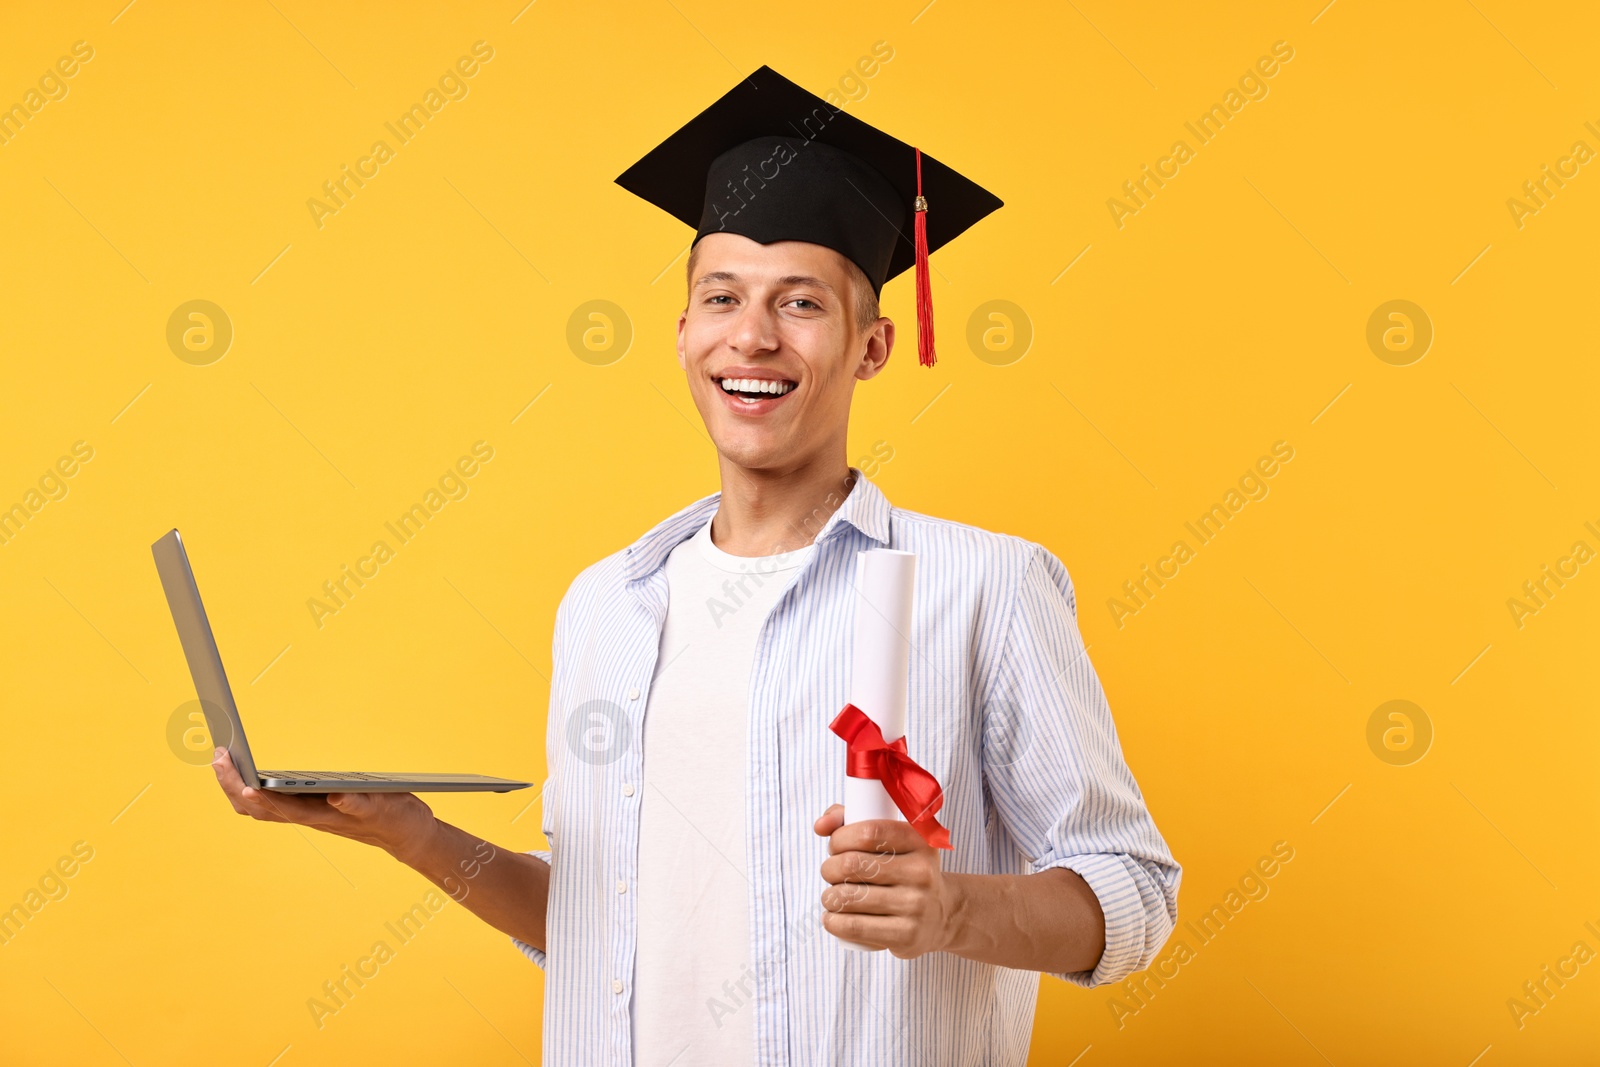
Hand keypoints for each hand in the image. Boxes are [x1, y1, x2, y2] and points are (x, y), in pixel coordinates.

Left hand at [211, 747, 436, 859]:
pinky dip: (252, 791)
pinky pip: (271, 805)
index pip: (278, 806)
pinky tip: (247, 776)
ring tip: (223, 761)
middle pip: (257, 808)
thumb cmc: (395, 819)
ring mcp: (307, 815)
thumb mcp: (384, 806)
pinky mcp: (311, 810)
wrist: (405, 835)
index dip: (254, 792)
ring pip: (258, 809)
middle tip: (218, 754)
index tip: (235, 772)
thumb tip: (334, 797)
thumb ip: (359, 803)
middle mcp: (308, 817)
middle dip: (232, 783)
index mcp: (322, 816)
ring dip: (236, 787)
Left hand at [813, 802, 959, 959]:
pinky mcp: (907, 935)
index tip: (835, 846)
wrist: (941, 915)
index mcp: (920, 841)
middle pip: (853, 864)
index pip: (868, 831)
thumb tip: (821, 825)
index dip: (840, 838)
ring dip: (829, 897)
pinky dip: (832, 921)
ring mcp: (916, 905)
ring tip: (832, 896)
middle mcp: (922, 872)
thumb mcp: (892, 842)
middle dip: (829, 868)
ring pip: (849, 896)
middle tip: (830, 873)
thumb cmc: (904, 872)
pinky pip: (854, 927)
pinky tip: (832, 917)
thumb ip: (852, 821)